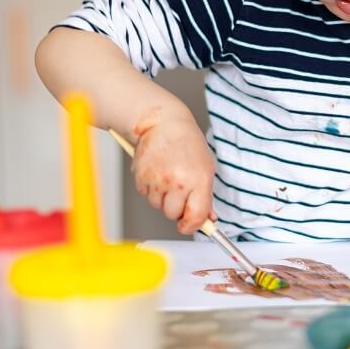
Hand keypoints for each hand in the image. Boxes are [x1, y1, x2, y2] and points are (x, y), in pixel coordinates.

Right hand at [131, 111, 215, 234]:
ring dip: (163, 197)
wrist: (163, 123)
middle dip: (177, 207)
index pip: (196, 217)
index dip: (192, 225)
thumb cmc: (187, 143)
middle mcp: (177, 182)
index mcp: (198, 180)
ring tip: (168, 176)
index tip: (190, 224)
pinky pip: (146, 195)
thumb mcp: (205, 167)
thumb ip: (206, 195)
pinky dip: (151, 188)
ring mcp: (158, 180)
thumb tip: (208, 218)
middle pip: (173, 214)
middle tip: (180, 190)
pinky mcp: (141, 177)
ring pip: (158, 206)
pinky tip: (157, 171)